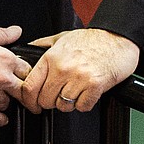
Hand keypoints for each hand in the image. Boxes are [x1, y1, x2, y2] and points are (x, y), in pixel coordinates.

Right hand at [0, 20, 29, 125]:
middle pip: (22, 91)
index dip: (23, 74)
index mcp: (4, 58)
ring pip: (7, 104)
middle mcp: (0, 76)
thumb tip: (16, 32)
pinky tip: (1, 118)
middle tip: (17, 93)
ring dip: (4, 102)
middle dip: (19, 91)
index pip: (27, 71)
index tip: (20, 77)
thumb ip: (2, 35)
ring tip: (0, 100)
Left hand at [18, 29, 140, 114]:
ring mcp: (79, 78)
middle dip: (50, 102)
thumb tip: (25, 54)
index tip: (32, 104)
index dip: (28, 101)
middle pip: (45, 100)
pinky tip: (86, 93)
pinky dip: (84, 104)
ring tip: (74, 92)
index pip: (30, 87)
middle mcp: (63, 68)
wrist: (118, 38)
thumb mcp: (61, 38)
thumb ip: (42, 46)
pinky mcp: (95, 85)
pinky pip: (82, 106)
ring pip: (63, 106)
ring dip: (68, 103)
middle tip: (57, 96)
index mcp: (51, 58)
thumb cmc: (92, 39)